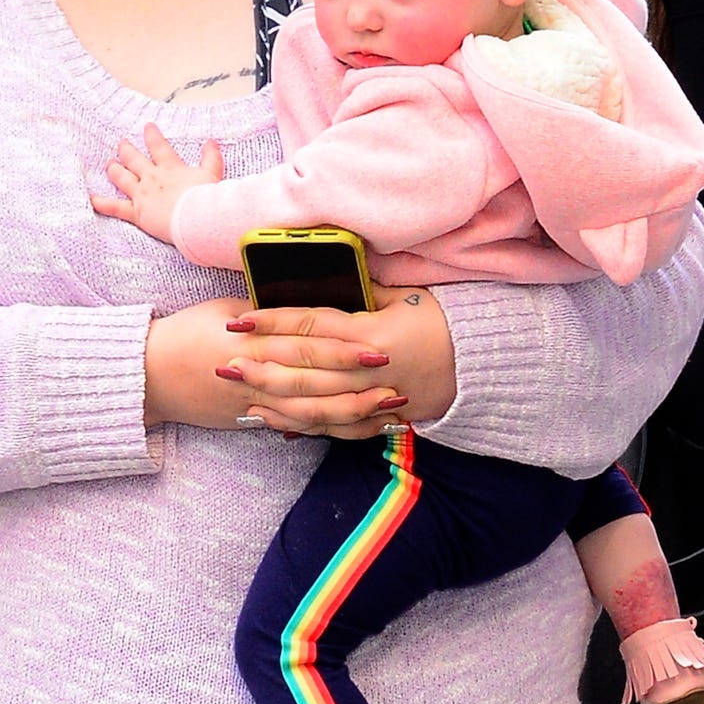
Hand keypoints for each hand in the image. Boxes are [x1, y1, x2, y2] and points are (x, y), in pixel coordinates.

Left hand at [93, 124, 223, 243]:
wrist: (197, 218)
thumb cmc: (206, 197)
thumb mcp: (212, 173)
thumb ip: (211, 157)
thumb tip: (211, 141)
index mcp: (171, 168)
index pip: (158, 147)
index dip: (152, 135)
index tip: (147, 126)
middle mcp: (153, 178)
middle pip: (135, 160)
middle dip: (127, 150)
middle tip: (122, 143)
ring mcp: (142, 195)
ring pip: (123, 179)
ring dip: (115, 170)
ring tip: (109, 164)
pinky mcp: (137, 213)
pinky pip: (115, 207)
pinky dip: (103, 203)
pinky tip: (92, 199)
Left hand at [217, 286, 457, 439]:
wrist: (479, 366)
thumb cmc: (443, 323)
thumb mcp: (407, 298)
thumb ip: (367, 292)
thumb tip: (331, 278)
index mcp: (371, 333)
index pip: (311, 327)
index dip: (272, 323)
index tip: (239, 321)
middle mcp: (366, 369)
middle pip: (303, 368)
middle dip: (260, 365)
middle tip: (224, 363)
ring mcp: (370, 398)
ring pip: (312, 402)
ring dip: (273, 398)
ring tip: (241, 392)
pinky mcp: (377, 419)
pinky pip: (333, 426)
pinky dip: (302, 425)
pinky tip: (274, 421)